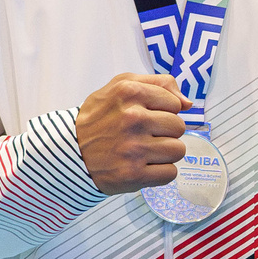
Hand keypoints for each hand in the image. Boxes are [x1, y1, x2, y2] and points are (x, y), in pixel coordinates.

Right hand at [78, 72, 188, 193]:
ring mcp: (133, 148)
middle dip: (166, 132)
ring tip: (146, 151)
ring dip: (165, 153)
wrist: (69, 151)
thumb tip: (188, 103)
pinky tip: (144, 166)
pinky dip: (160, 172)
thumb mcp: (121, 86)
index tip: (148, 116)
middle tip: (146, 135)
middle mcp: (132, 119)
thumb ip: (159, 84)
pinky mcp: (133, 174)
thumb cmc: (99, 117)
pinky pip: (170, 173)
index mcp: (130, 93)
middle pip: (179, 127)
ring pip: (178, 151)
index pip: (176, 104)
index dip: (165, 111)